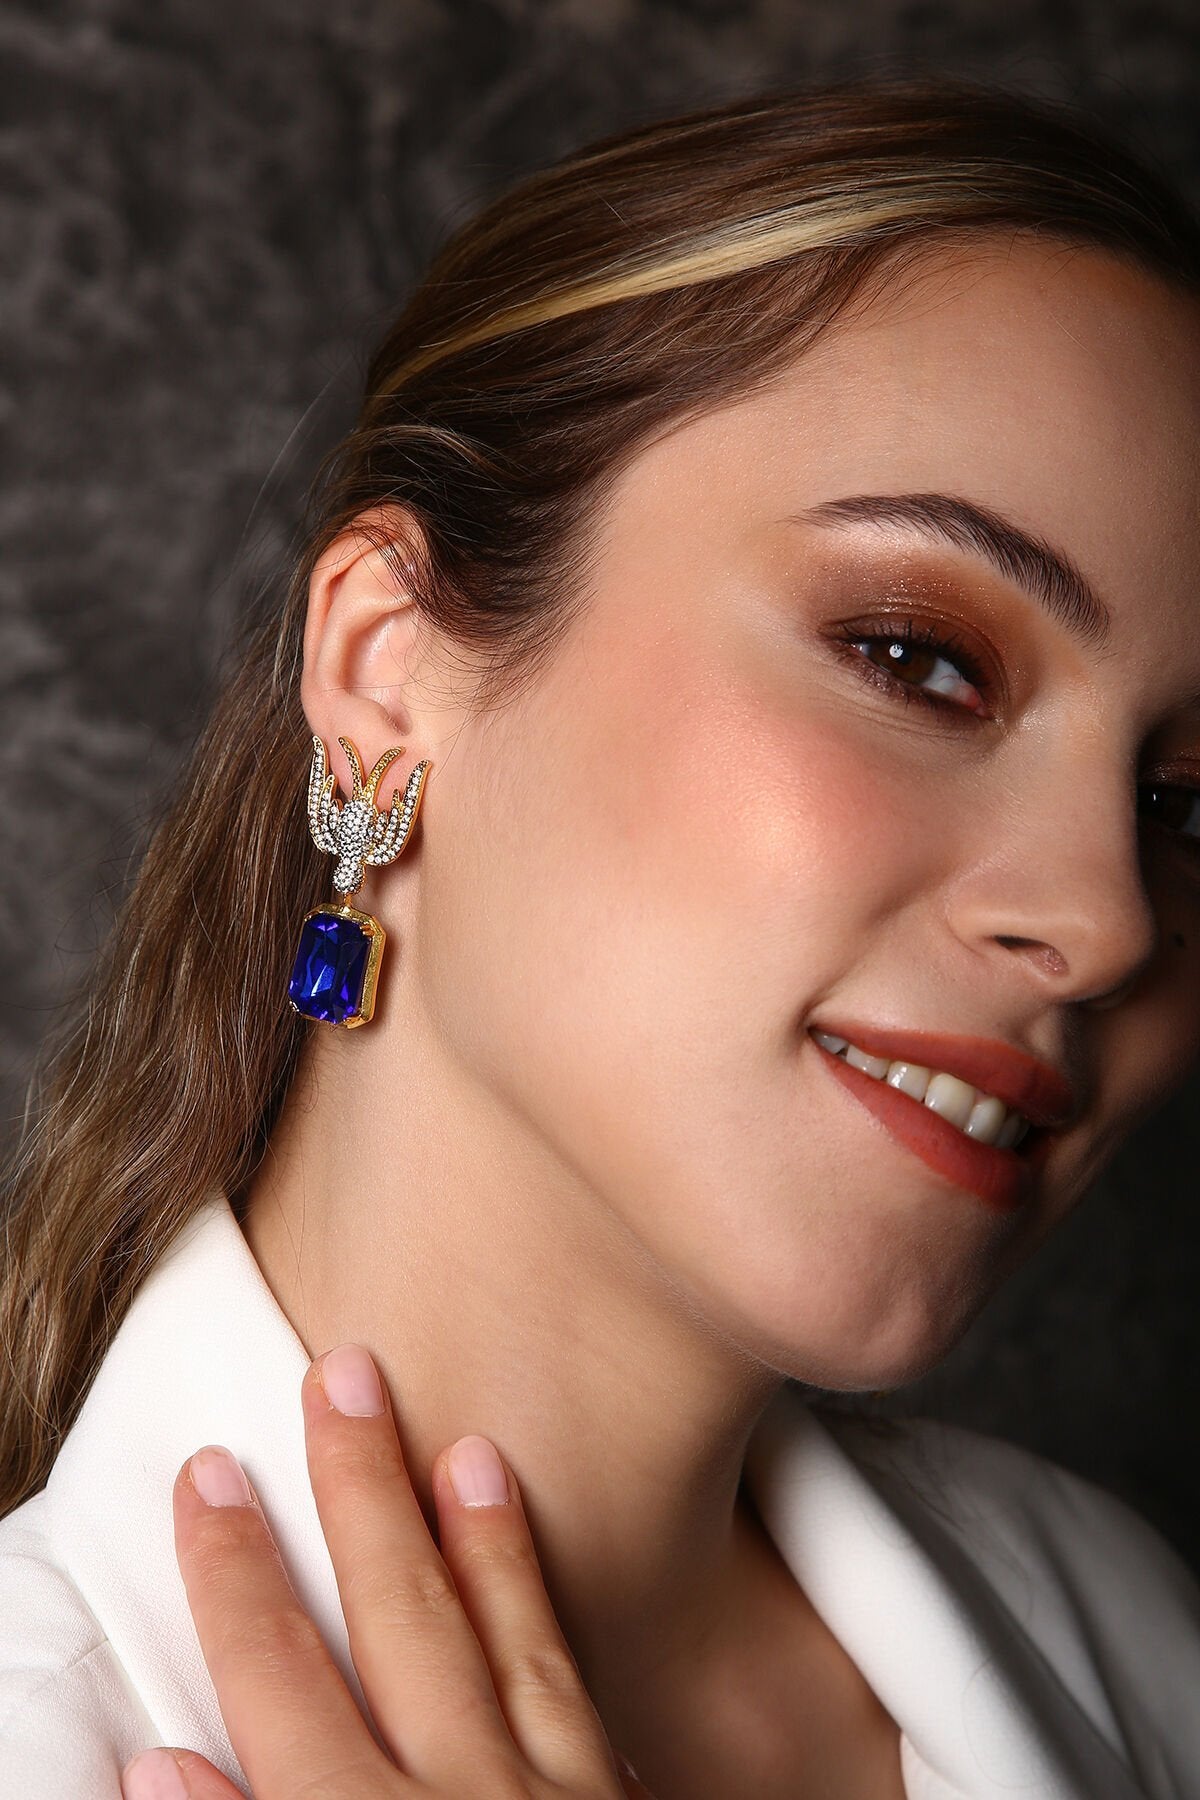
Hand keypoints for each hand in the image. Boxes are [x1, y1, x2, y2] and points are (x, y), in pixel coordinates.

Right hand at [120, 1344, 654, 1799]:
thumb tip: (163, 1761)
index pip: (275, 1675)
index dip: (232, 1571)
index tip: (208, 1474)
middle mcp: (464, 1794)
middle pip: (401, 1612)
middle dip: (362, 1487)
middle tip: (345, 1372)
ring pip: (517, 1639)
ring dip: (485, 1539)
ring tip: (468, 1444)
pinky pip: (595, 1710)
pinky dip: (570, 1647)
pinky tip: (564, 1603)